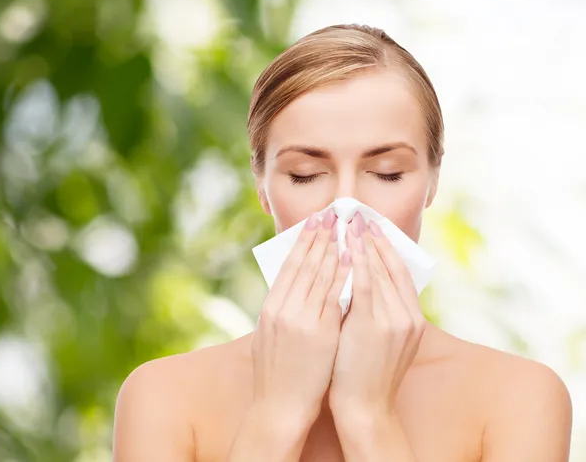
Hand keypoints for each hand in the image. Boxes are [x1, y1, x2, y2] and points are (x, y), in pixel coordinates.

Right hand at [251, 208, 351, 424]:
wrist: (278, 407)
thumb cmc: (276, 371)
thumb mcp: (270, 333)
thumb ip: (283, 307)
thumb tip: (296, 284)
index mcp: (270, 307)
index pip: (289, 266)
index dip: (302, 241)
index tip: (313, 221)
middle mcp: (283, 309)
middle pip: (304, 264)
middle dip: (319, 237)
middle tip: (330, 214)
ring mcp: (301, 320)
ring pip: (320, 275)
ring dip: (333, 248)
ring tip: (343, 228)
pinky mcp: (319, 333)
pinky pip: (334, 297)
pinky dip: (343, 275)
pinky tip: (351, 259)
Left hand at [328, 212, 426, 419]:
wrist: (365, 408)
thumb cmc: (366, 373)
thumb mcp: (383, 340)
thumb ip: (379, 310)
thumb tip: (361, 280)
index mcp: (412, 318)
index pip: (400, 271)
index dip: (386, 246)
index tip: (373, 225)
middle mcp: (408, 316)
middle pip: (391, 266)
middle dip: (374, 238)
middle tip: (360, 214)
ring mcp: (394, 321)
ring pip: (379, 271)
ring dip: (364, 243)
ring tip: (351, 221)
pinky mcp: (374, 326)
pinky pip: (365, 285)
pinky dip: (358, 262)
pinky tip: (349, 245)